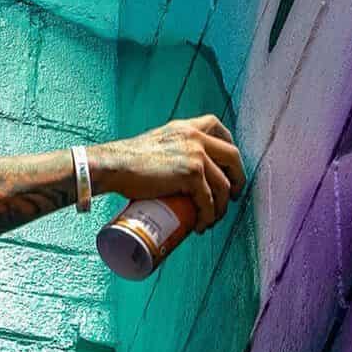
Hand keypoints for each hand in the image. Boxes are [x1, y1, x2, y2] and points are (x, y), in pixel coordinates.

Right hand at [88, 115, 247, 231]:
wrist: (114, 166)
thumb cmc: (127, 160)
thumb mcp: (156, 142)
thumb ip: (170, 148)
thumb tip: (175, 169)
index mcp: (186, 127)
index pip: (218, 128)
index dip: (229, 148)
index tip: (228, 166)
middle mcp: (195, 136)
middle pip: (232, 157)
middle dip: (237, 180)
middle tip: (231, 197)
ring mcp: (196, 155)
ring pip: (223, 185)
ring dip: (222, 207)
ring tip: (211, 219)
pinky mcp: (191, 175)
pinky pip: (209, 200)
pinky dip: (208, 216)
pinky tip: (202, 224)